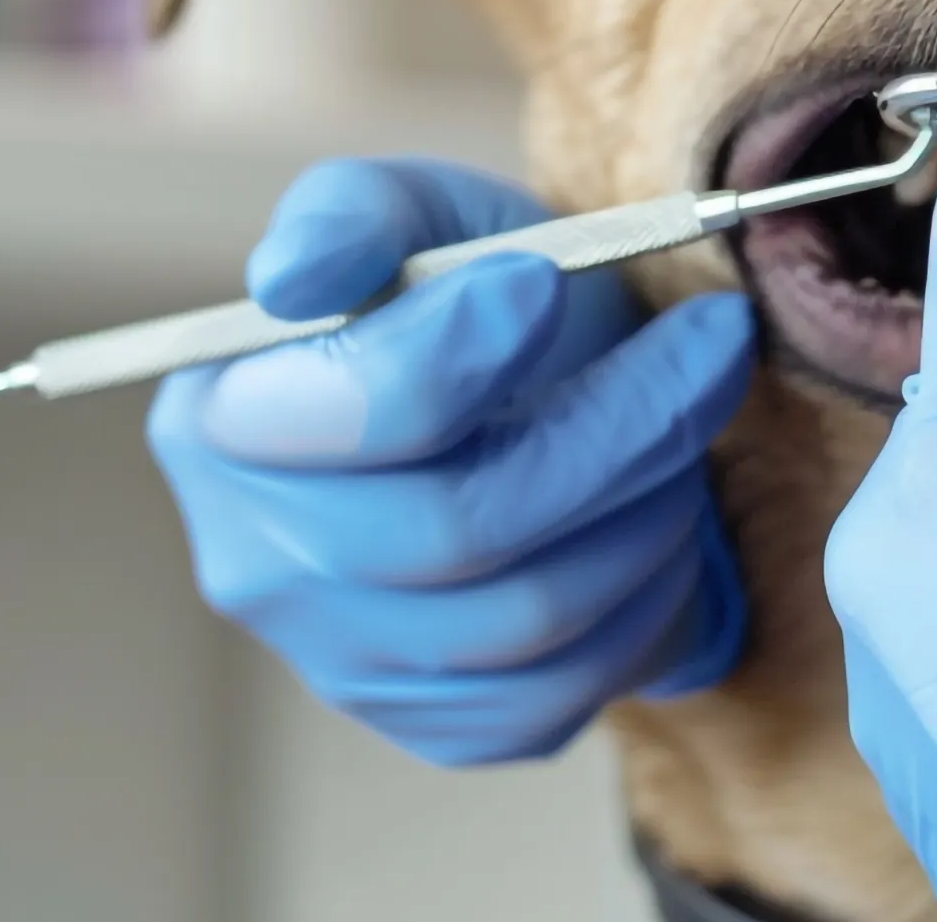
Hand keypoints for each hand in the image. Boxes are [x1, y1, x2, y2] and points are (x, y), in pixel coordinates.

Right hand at [147, 157, 756, 765]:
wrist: (534, 403)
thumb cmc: (465, 296)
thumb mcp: (412, 215)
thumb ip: (349, 214)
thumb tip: (294, 278)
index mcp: (223, 423)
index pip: (351, 412)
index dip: (462, 349)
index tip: (545, 283)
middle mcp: (259, 561)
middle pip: (460, 526)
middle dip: (622, 424)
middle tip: (713, 341)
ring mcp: (341, 659)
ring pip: (533, 613)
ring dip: (650, 504)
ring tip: (687, 420)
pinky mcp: (433, 722)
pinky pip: (568, 687)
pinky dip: (646, 594)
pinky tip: (653, 512)